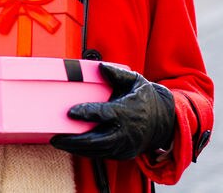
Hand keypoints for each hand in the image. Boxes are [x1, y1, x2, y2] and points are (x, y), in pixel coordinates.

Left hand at [51, 63, 176, 159]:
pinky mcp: (124, 154)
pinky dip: (86, 152)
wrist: (166, 122)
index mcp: (127, 112)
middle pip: (97, 139)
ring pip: (97, 151)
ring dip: (77, 149)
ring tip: (59, 143)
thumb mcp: (135, 81)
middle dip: (74, 141)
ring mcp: (125, 145)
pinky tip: (72, 147)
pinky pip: (102, 155)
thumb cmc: (146, 99)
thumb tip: (100, 67)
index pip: (104, 114)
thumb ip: (117, 74)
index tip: (70, 112)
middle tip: (56, 138)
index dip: (87, 113)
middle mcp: (126, 131)